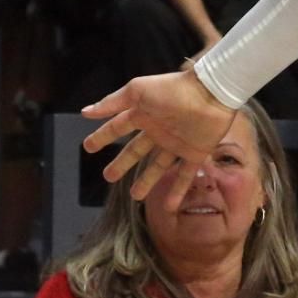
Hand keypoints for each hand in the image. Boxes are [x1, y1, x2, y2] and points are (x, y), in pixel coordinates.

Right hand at [81, 68, 238, 208]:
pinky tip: (169, 208)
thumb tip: (85, 112)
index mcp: (144, 113)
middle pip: (136, 151)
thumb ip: (112, 103)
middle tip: (108, 177)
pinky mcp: (195, 153)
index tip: (88, 147)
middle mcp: (159, 130)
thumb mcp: (138, 91)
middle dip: (122, 163)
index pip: (118, 127)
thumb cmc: (173, 89)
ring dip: (146, 182)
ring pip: (158, 167)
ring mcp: (177, 143)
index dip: (102, 136)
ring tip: (135, 196)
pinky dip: (177, 192)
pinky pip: (184, 176)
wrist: (211, 93)